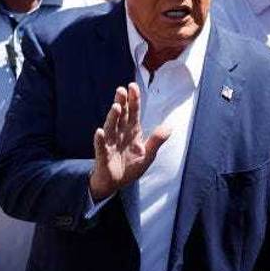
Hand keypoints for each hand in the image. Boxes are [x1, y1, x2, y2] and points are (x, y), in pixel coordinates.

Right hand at [88, 84, 169, 200]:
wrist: (116, 183)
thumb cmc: (130, 167)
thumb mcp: (147, 155)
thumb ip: (156, 141)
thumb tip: (169, 127)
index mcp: (132, 131)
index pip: (133, 112)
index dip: (134, 100)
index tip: (133, 86)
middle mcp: (120, 133)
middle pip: (121, 115)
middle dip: (121, 103)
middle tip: (121, 90)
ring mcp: (110, 143)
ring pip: (111, 127)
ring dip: (112, 117)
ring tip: (116, 107)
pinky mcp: (103, 155)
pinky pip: (101, 146)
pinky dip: (100, 139)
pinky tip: (100, 132)